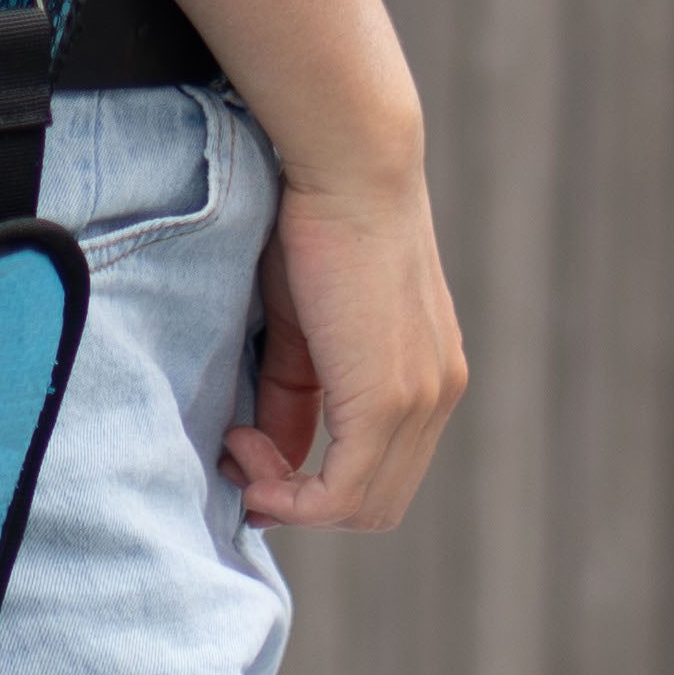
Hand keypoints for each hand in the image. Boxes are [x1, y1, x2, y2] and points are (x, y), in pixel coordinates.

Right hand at [222, 158, 466, 530]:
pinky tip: (244, 446)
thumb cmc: (316, 225)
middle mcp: (436, 395)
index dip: (314, 483)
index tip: (247, 445)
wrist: (349, 167)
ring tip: (237, 443)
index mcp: (428, 376)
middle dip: (299, 498)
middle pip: (376, 503)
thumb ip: (294, 395)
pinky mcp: (389, 401)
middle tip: (238, 451)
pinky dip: (289, 495)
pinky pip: (342, 494)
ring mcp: (420, 401)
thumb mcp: (301, 326)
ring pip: (361, 507)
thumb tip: (272, 461)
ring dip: (287, 496)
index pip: (381, 472)